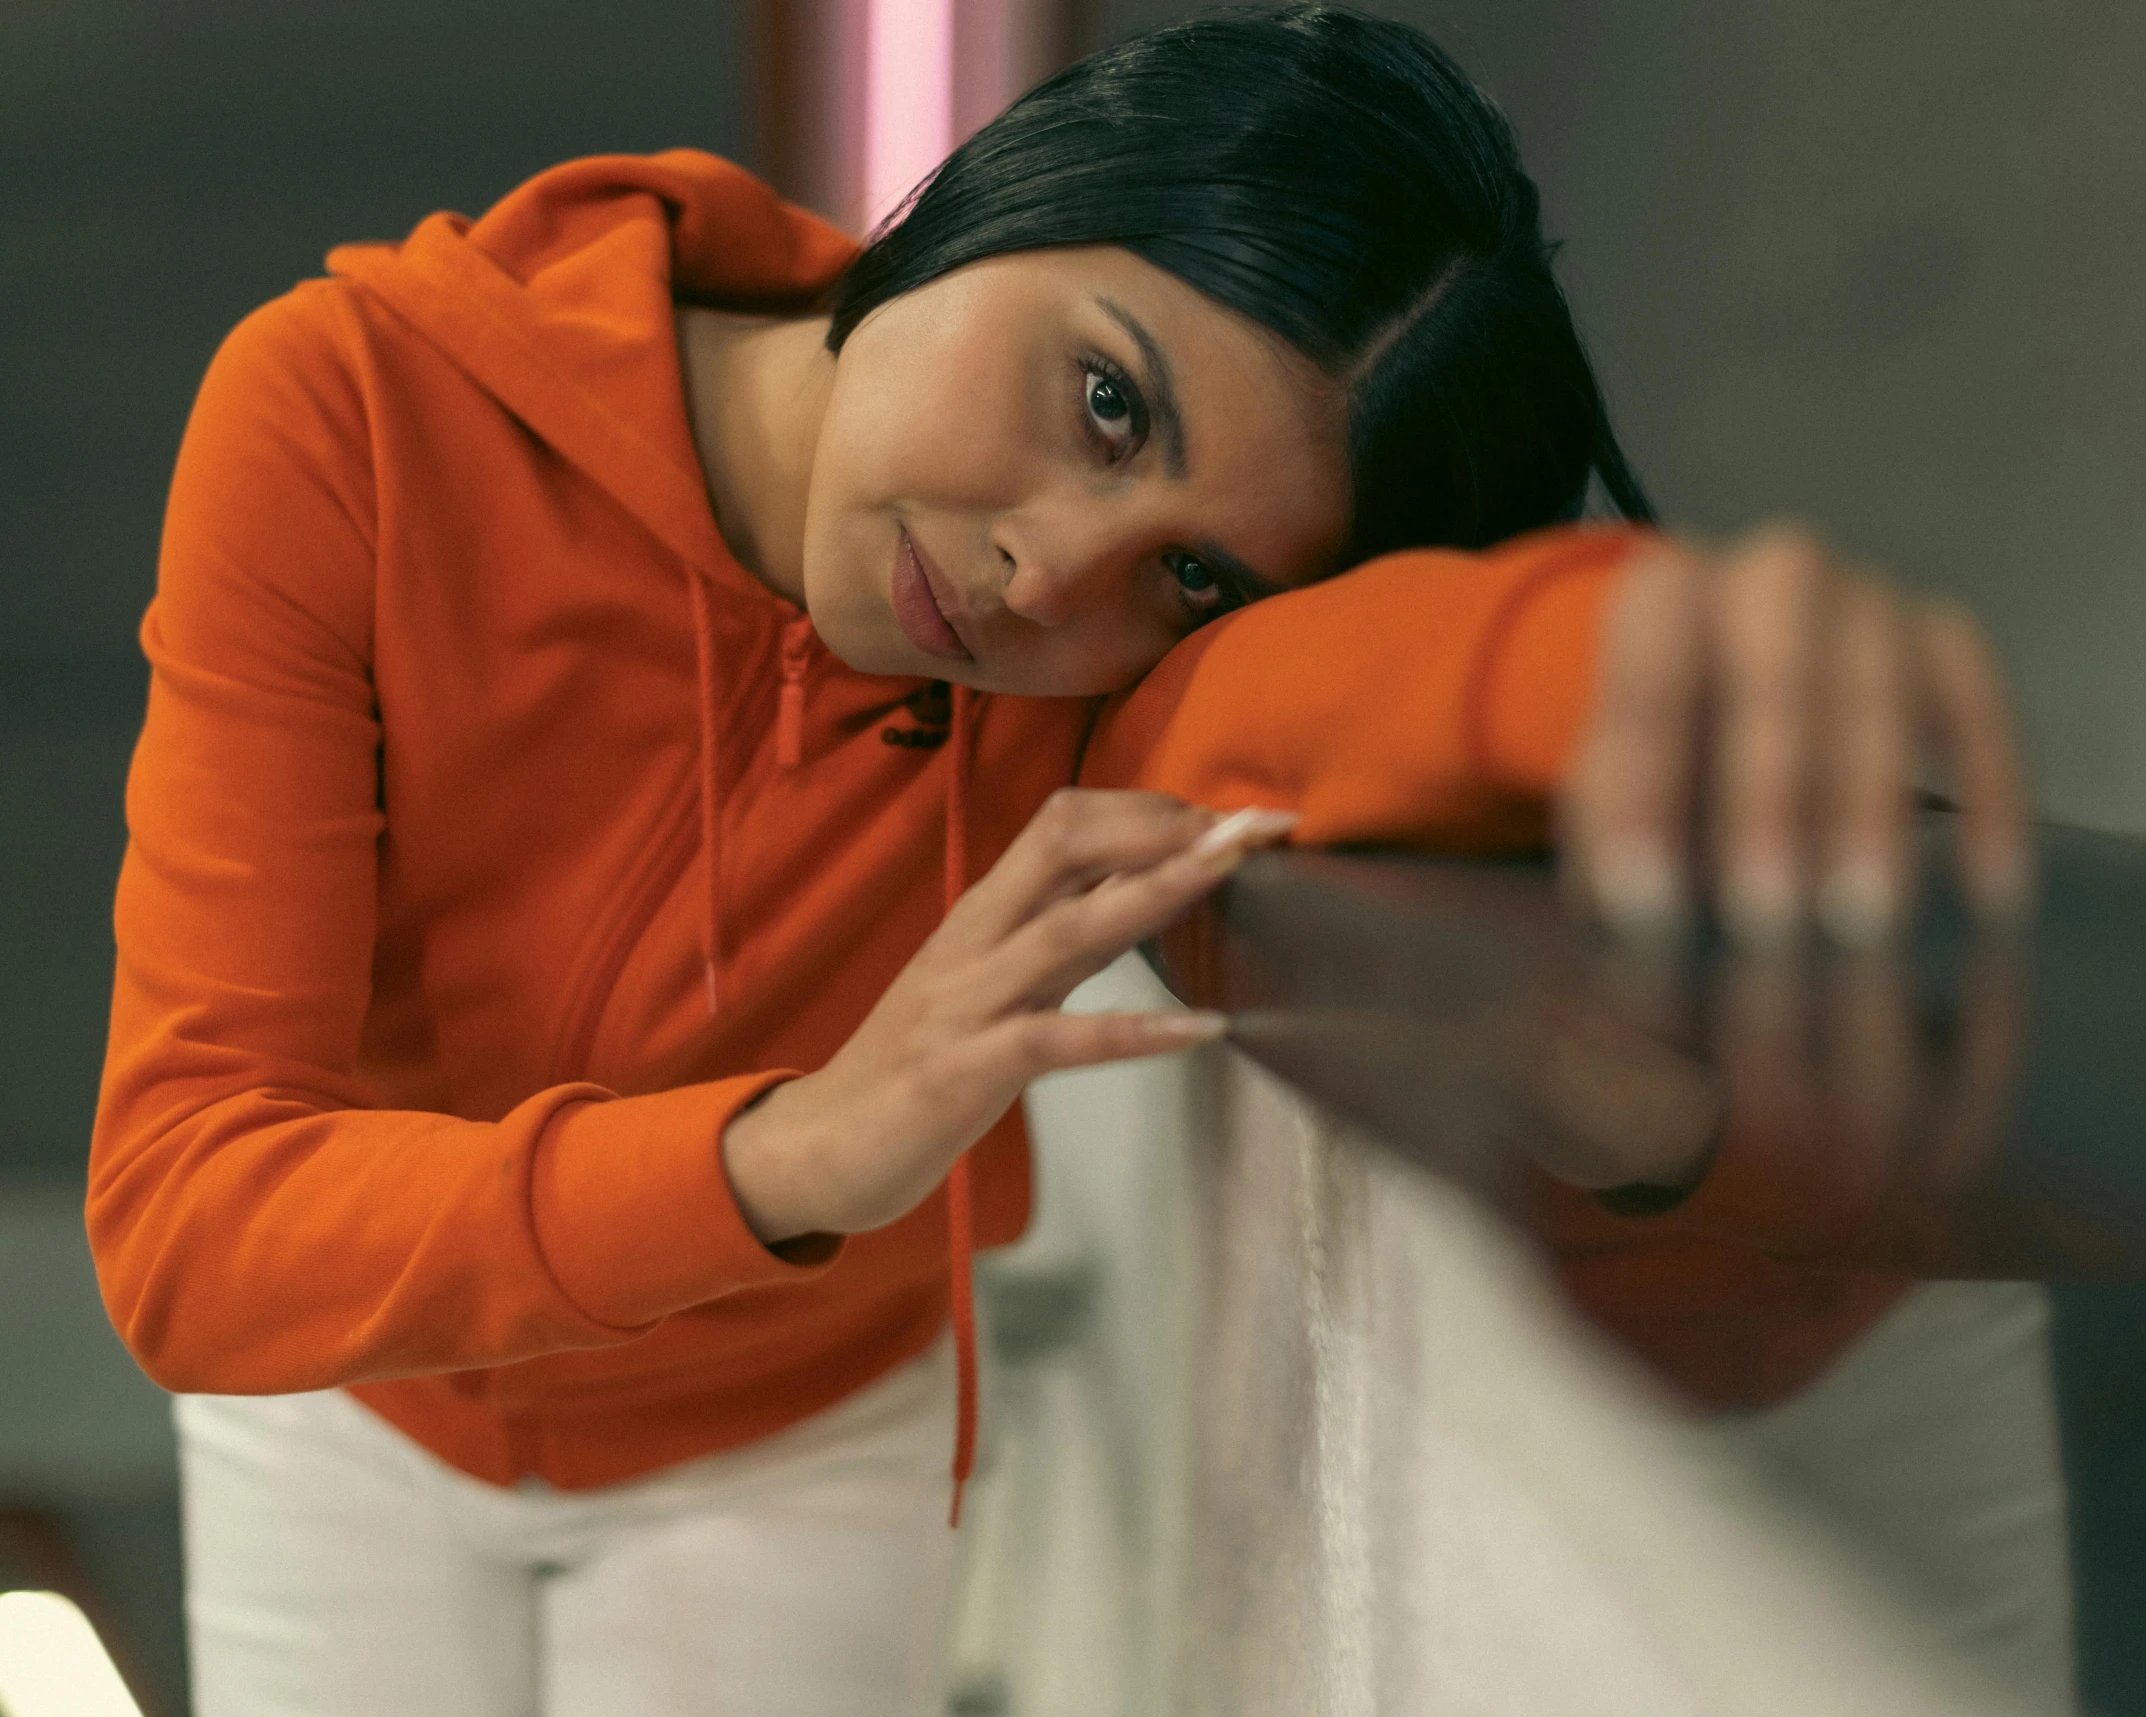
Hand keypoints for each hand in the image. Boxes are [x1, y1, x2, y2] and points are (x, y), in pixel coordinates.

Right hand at [721, 794, 1293, 1245]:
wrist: (815, 1148)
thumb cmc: (915, 1065)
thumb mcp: (995, 983)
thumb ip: (1064, 933)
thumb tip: (1149, 885)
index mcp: (983, 913)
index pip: (1065, 821)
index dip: (1150, 808)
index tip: (1230, 815)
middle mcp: (974, 940)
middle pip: (1066, 842)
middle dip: (1166, 826)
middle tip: (1256, 824)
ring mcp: (965, 1003)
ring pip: (1068, 926)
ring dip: (1157, 891)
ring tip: (1236, 873)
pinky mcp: (961, 1072)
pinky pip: (1054, 1039)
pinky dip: (1133, 1031)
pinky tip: (1201, 1028)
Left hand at [1561, 523, 2031, 945]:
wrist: (1736, 685)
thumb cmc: (1669, 748)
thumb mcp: (1617, 783)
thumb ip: (1616, 832)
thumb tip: (1625, 918)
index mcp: (1667, 592)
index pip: (1650, 685)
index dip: (1644, 798)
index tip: (1643, 903)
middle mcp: (1774, 572)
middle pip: (1775, 679)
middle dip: (1768, 804)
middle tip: (1766, 919)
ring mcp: (1871, 596)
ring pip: (1877, 698)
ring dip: (1868, 816)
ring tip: (1860, 924)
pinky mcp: (1947, 634)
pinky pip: (1977, 711)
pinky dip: (1987, 800)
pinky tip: (1988, 889)